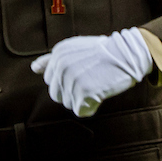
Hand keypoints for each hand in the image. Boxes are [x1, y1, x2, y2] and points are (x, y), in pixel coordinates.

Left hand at [30, 29, 153, 117]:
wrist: (128, 54)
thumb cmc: (103, 53)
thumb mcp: (74, 49)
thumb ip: (52, 59)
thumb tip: (33, 68)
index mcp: (58, 54)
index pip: (50, 82)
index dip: (67, 82)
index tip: (83, 74)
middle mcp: (61, 66)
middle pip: (57, 95)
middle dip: (73, 93)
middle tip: (91, 80)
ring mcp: (72, 80)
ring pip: (69, 104)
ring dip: (83, 99)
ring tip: (97, 84)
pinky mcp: (83, 92)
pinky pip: (80, 111)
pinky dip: (91, 107)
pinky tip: (100, 94)